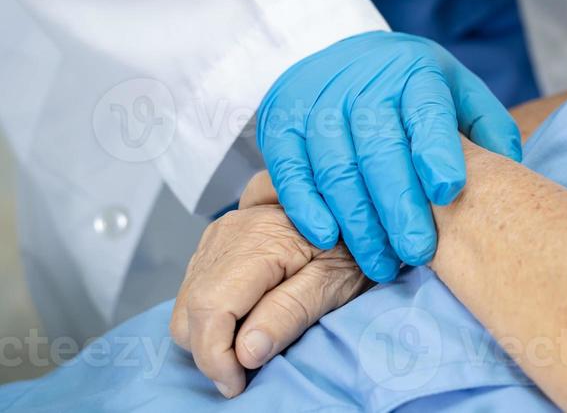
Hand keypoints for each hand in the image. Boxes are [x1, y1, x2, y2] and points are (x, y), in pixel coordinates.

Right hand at [169, 203, 370, 398]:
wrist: (355, 207)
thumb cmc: (354, 245)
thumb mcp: (335, 281)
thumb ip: (291, 313)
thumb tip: (245, 352)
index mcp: (257, 240)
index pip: (210, 307)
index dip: (215, 356)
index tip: (237, 383)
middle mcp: (229, 233)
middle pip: (191, 310)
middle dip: (211, 351)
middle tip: (247, 371)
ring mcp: (218, 236)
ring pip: (188, 304)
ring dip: (211, 335)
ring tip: (253, 343)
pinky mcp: (217, 244)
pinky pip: (196, 291)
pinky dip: (213, 317)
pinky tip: (247, 320)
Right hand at [255, 31, 522, 281]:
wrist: (339, 53)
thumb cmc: (411, 88)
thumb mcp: (456, 90)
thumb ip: (487, 126)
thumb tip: (511, 170)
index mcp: (414, 74)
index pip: (426, 110)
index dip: (436, 150)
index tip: (448, 190)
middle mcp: (363, 84)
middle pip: (379, 148)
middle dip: (399, 205)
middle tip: (418, 252)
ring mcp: (318, 103)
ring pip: (336, 167)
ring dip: (359, 221)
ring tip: (382, 263)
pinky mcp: (280, 124)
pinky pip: (289, 171)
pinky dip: (307, 206)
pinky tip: (329, 238)